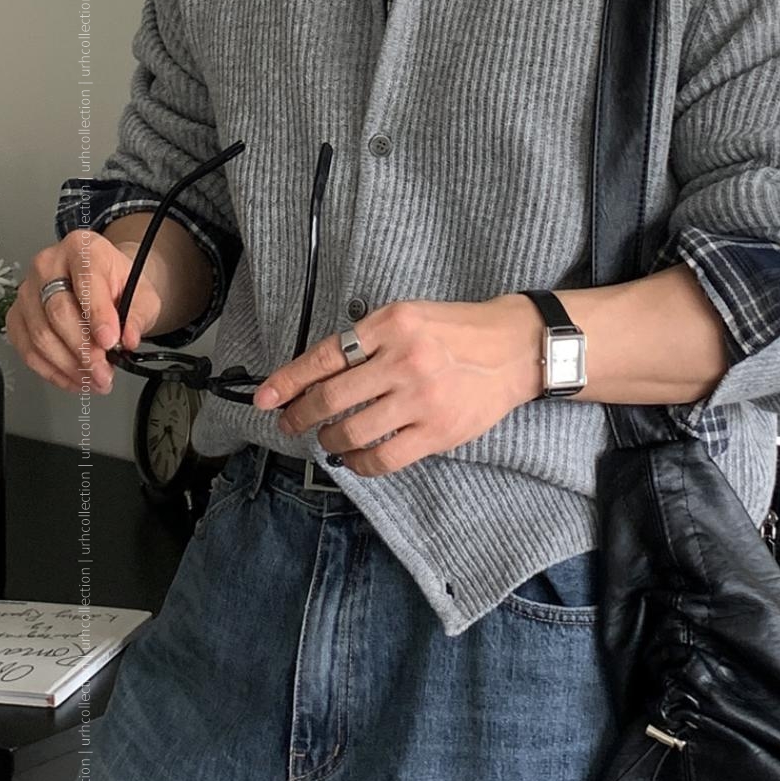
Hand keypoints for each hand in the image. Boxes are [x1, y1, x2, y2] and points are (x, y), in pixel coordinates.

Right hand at [5, 232, 162, 393]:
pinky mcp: (18, 315)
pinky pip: (27, 348)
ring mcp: (28, 290)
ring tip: (94, 379)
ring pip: (40, 334)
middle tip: (103, 370)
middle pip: (58, 311)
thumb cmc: (119, 286)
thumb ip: (138, 315)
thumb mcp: (143, 295)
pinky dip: (51, 370)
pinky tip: (73, 379)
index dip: (98, 315)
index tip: (111, 341)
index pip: (86, 282)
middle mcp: (48, 264)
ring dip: (68, 365)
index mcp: (82, 249)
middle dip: (83, 349)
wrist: (105, 285)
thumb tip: (128, 339)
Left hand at [252, 295, 543, 476]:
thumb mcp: (408, 316)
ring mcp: (421, 398)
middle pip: (331, 398)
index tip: (265, 398)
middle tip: (289, 423)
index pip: (325, 356)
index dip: (288, 381)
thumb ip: (366, 340)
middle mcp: (403, 360)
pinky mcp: (438, 431)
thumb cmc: (456, 331)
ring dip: (329, 441)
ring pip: (352, 432)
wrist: (514, 348)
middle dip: (300, 416)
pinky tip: (354, 458)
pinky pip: (384, 459)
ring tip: (327, 440)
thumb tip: (316, 375)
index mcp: (390, 325)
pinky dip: (360, 463)